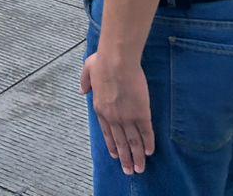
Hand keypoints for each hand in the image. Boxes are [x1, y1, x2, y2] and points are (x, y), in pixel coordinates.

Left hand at [80, 50, 153, 174]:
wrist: (117, 61)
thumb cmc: (103, 61)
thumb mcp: (87, 70)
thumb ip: (84, 82)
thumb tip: (82, 90)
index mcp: (100, 109)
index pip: (107, 133)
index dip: (112, 146)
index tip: (115, 156)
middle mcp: (113, 117)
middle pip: (120, 142)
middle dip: (125, 158)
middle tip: (129, 171)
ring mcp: (127, 117)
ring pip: (133, 142)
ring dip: (137, 156)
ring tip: (140, 168)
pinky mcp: (142, 113)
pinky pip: (146, 132)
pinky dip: (148, 143)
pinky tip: (150, 151)